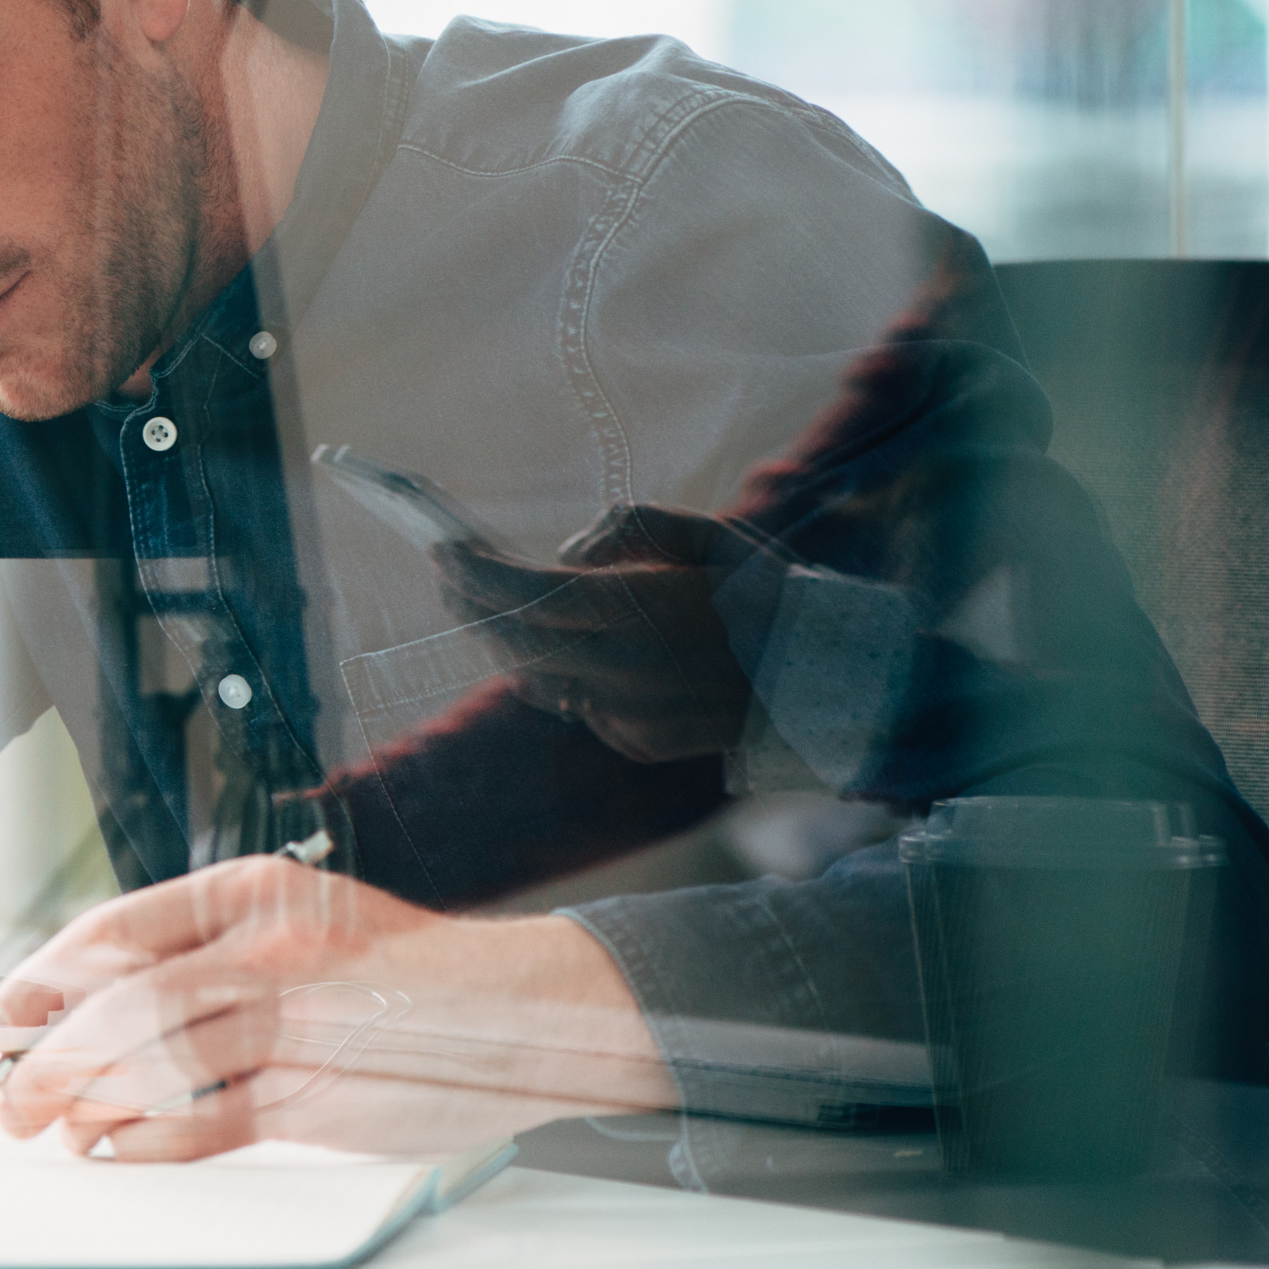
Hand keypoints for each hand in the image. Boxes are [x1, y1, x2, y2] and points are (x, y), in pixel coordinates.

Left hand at [0, 858, 674, 1161]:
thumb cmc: (405, 970)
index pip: (114, 932)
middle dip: (45, 1054)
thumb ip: (212, 954)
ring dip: (86, 1100)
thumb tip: (98, 1003)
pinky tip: (116, 1149)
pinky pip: (211, 1119)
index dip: (41, 979)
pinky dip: (150, 1140)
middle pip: (120, 1000)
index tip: (0, 1016)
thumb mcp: (300, 925)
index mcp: (252, 893)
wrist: (529, 1003)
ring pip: (155, 1058)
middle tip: (7, 1094)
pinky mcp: (321, 1091)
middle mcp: (268, 947)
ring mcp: (296, 1019)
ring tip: (54, 1127)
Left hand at [436, 503, 760, 762]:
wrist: (827, 681)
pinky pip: (575, 704)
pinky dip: (555, 673)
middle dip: (470, 605)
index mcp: (639, 610)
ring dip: (502, 641)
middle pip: (514, 640)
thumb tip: (565, 556)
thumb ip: (629, 527)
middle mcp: (624, 669)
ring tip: (478, 604)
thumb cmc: (768, 592)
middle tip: (445, 576)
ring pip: (535, 679)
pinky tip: (546, 646)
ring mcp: (629, 714)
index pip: (525, 593)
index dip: (474, 572)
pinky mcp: (638, 742)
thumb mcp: (709, 533)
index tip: (440, 549)